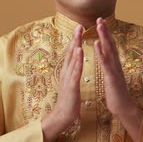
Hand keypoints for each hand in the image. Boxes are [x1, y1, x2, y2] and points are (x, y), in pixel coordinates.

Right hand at [41, 25, 82, 141]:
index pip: (71, 53)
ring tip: (79, 33)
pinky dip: (78, 60)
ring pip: (72, 59)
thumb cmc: (69, 101)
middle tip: (79, 25)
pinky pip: (75, 70)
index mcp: (67, 71)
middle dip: (75, 38)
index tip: (79, 29)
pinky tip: (80, 51)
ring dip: (75, 45)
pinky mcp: (71, 85)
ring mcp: (68, 78)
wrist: (62, 116)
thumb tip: (74, 65)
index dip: (75, 41)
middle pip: (70, 52)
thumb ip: (72, 73)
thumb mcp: (71, 83)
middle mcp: (66, 72)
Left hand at [94, 18, 136, 115]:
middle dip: (105, 31)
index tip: (100, 23)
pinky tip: (97, 44)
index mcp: (113, 65)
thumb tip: (108, 60)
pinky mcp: (112, 77)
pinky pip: (105, 63)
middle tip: (100, 18)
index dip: (105, 34)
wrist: (124, 108)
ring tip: (99, 25)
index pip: (110, 46)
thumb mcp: (112, 78)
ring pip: (109, 50)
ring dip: (104, 36)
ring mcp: (114, 70)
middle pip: (111, 44)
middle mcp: (115, 64)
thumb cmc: (116, 94)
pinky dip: (101, 52)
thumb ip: (110, 68)